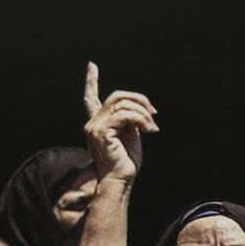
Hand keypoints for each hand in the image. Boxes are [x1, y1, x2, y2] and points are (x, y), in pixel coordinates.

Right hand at [81, 61, 158, 183]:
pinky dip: (141, 120)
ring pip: (123, 103)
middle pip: (117, 96)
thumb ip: (130, 119)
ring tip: (152, 128)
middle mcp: (93, 122)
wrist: (120, 180)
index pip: (90, 97)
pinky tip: (149, 131)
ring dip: (144, 114)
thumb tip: (141, 108)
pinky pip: (125, 115)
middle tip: (154, 113)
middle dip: (140, 100)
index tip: (91, 65)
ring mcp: (95, 126)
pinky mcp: (101, 131)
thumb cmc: (127, 162)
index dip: (91, 81)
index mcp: (99, 122)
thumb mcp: (131, 135)